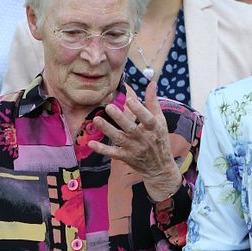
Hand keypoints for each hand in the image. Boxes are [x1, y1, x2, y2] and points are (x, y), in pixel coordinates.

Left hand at [88, 82, 181, 200]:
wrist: (160, 168)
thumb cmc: (159, 139)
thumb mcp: (160, 121)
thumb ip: (153, 102)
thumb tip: (152, 83)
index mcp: (154, 128)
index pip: (147, 119)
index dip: (139, 110)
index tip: (130, 100)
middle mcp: (143, 139)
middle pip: (131, 128)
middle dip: (120, 118)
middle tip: (109, 107)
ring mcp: (134, 149)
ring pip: (119, 139)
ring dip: (108, 130)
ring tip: (96, 119)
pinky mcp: (126, 157)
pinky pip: (113, 153)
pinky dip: (102, 149)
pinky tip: (91, 143)